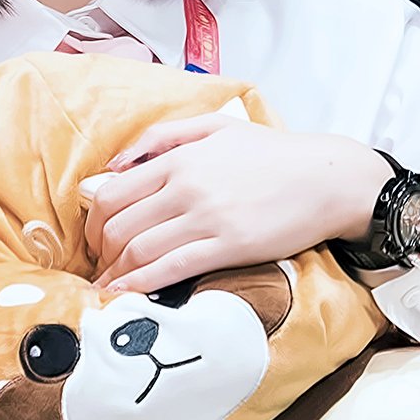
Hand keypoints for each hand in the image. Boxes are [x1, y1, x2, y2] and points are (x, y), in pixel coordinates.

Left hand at [84, 112, 391, 293]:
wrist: (325, 177)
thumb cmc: (270, 153)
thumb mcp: (214, 126)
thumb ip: (162, 137)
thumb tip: (115, 163)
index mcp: (178, 158)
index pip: (113, 193)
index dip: (94, 222)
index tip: (94, 238)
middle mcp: (185, 187)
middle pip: (119, 225)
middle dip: (100, 251)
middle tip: (99, 265)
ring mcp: (207, 218)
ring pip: (140, 249)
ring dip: (115, 272)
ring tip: (106, 285)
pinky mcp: (229, 246)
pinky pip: (172, 269)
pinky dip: (141, 283)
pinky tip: (127, 293)